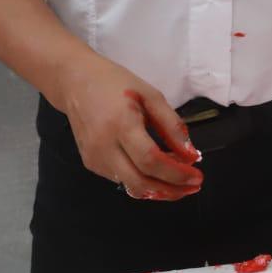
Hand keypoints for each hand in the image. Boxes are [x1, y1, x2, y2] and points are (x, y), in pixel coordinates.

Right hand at [55, 54, 202, 201]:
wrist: (75, 82)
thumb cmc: (115, 83)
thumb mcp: (150, 95)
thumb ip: (172, 125)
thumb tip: (190, 155)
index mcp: (121, 124)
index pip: (151, 161)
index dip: (176, 173)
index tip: (196, 177)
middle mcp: (104, 147)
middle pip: (140, 182)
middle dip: (170, 190)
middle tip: (192, 187)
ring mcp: (94, 159)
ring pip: (131, 186)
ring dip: (158, 189)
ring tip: (180, 182)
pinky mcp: (90, 164)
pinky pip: (121, 179)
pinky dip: (143, 181)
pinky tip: (157, 172)